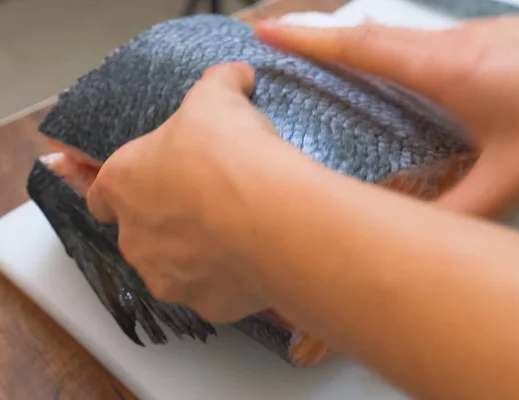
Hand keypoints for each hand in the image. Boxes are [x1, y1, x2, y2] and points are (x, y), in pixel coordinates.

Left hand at [86, 62, 282, 322]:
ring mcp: (168, 277)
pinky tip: (254, 261)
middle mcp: (135, 237)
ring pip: (175, 267)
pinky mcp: (206, 307)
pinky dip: (229, 280)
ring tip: (236, 235)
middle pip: (141, 233)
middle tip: (209, 205)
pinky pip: (214, 291)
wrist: (268, 213)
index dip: (120, 189)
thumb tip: (236, 72)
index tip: (142, 187)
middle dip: (168, 222)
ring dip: (197, 255)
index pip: (100, 191)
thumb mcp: (218, 97)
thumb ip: (219, 82)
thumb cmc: (227, 150)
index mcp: (123, 182)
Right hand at [256, 17, 518, 216]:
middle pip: (372, 33)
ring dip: (358, 42)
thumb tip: (416, 239)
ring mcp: (479, 36)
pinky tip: (399, 73)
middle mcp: (457, 43)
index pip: (360, 46)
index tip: (266, 30)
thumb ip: (459, 212)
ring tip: (325, 58)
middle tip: (282, 42)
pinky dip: (396, 52)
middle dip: (321, 36)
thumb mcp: (515, 175)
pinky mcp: (497, 40)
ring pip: (400, 36)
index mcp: (449, 68)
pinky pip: (428, 42)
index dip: (308, 40)